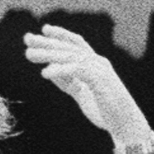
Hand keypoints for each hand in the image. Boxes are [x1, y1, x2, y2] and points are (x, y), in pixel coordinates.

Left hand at [24, 22, 153, 150]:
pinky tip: (45, 73)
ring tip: (29, 55)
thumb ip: (68, 81)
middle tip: (27, 39)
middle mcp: (99, 63)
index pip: (77, 44)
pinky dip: (61, 70)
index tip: (44, 29)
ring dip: (48, 54)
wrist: (126, 124)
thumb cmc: (106, 111)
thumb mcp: (82, 93)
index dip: (61, 35)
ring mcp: (100, 70)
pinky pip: (77, 71)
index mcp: (96, 64)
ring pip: (70, 57)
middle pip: (69, 48)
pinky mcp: (100, 80)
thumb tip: (49, 71)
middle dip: (47, 42)